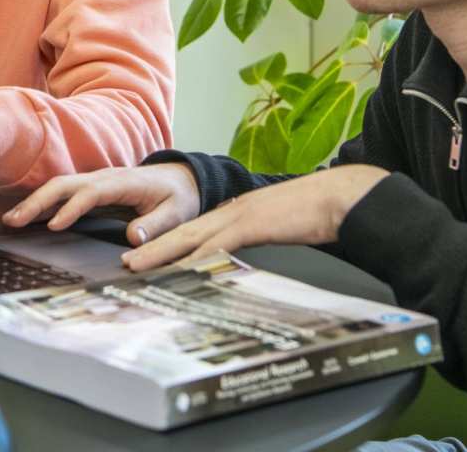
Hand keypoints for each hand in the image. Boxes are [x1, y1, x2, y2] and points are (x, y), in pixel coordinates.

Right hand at [2, 163, 200, 246]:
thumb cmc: (178, 196)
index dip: (72, 208)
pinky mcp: (92, 189)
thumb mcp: (177, 213)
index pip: (91, 192)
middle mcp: (105, 178)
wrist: (182, 178)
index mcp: (124, 182)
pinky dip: (43, 202)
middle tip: (15, 221)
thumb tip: (133, 239)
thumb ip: (156, 225)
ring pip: (60, 186)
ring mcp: (96, 181)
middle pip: (65, 184)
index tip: (54, 226)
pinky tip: (27, 216)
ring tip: (11, 220)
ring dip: (35, 201)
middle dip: (38, 201)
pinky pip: (64, 192)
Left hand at [120, 164, 389, 271]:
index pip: (193, 231)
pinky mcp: (253, 224)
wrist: (339, 196)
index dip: (167, 243)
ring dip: (162, 252)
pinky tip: (181, 269)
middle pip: (182, 231)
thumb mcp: (275, 229)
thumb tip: (239, 262)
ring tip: (137, 264)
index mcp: (235, 214)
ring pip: (191, 236)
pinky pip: (219, 244)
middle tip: (126, 261)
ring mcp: (239, 216)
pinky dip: (197, 257)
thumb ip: (255, 241)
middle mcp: (230, 212)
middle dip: (152, 247)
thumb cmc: (312, 214)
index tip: (146, 256)